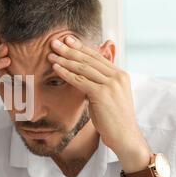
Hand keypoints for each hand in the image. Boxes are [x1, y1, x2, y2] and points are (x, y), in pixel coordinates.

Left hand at [47, 36, 150, 171]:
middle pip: (89, 59)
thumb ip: (98, 83)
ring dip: (65, 60)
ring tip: (51, 54)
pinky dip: (66, 73)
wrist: (125, 136)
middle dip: (70, 50)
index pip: (97, 56)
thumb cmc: (113, 119)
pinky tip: (55, 69)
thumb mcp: (107, 96)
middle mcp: (117, 76)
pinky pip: (80, 80)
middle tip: (54, 42)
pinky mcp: (102, 94)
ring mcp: (111, 84)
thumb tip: (84, 75)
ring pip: (83, 68)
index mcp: (120, 74)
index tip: (68, 40)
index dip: (81, 47)